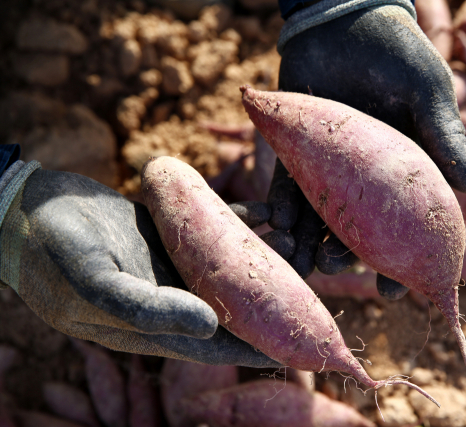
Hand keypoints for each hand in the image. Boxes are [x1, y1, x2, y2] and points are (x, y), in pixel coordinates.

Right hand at [0, 162, 279, 367]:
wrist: (24, 208)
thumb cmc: (50, 249)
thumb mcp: (92, 281)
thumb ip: (145, 307)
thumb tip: (209, 326)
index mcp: (143, 325)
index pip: (209, 345)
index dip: (250, 348)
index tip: (293, 348)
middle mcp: (159, 299)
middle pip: (222, 309)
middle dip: (263, 304)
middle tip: (307, 297)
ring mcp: (160, 268)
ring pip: (218, 271)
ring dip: (254, 262)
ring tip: (295, 250)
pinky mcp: (159, 238)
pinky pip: (203, 235)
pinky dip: (232, 227)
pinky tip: (264, 217)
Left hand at [268, 3, 465, 296]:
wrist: (347, 19)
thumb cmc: (399, 54)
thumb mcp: (428, 92)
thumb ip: (445, 137)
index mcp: (404, 169)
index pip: (405, 223)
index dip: (401, 257)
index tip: (393, 289)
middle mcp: (366, 175)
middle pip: (358, 228)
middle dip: (346, 256)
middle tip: (333, 270)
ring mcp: (331, 164)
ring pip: (320, 214)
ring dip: (309, 241)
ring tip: (301, 262)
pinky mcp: (298, 148)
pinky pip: (288, 184)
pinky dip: (283, 205)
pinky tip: (278, 225)